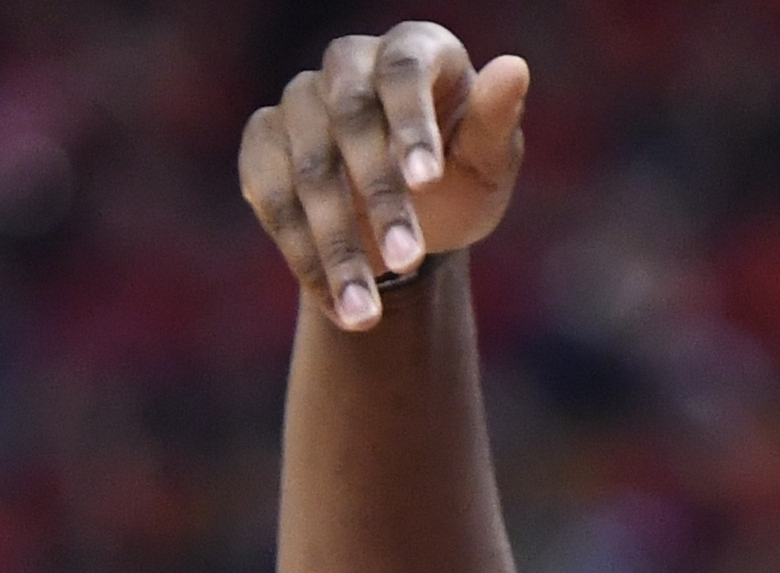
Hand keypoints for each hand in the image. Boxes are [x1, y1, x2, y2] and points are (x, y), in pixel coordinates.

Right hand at [239, 25, 530, 335]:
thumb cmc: (457, 174)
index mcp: (410, 50)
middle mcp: (347, 64)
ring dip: (337, 247)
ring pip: (307, 171)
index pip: (402, 73)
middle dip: (379, 198)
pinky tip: (339, 306)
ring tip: (366, 314)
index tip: (428, 183)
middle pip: (350, 120)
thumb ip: (497, 121)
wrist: (409, 215)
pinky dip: (304, 258)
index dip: (411, 125)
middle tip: (409, 262)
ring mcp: (298, 101)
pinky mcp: (263, 143)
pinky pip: (272, 199)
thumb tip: (515, 67)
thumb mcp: (488, 160)